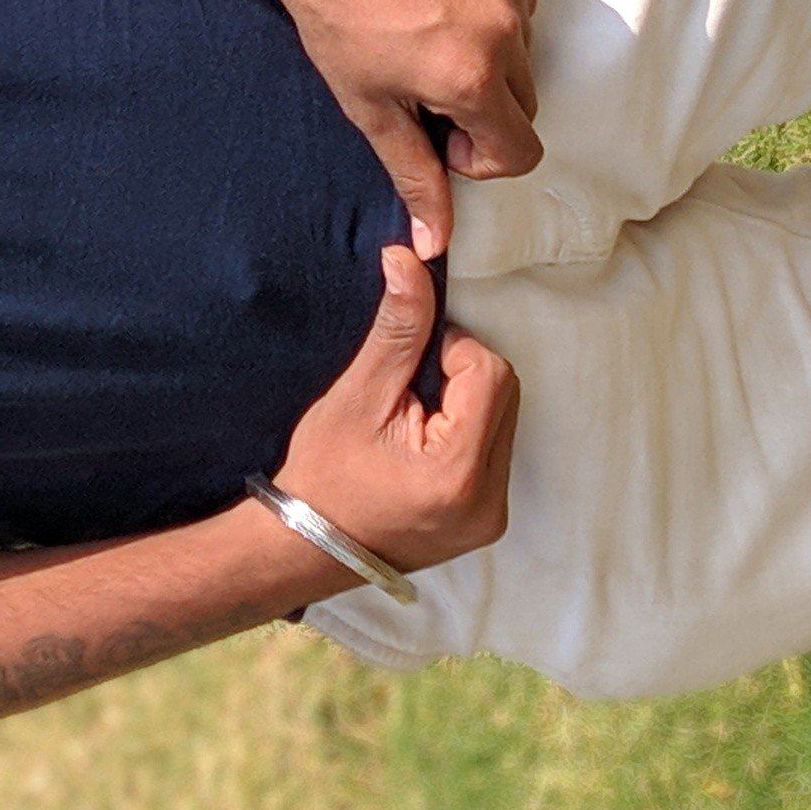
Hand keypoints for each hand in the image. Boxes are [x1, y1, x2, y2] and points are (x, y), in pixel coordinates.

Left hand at [270, 0, 542, 257]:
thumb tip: (437, 245)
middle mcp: (505, 29)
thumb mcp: (369, 107)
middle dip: (484, 103)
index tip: (440, 129)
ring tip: (429, 26)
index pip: (523, 151)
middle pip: (526, 100)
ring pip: (527, 43)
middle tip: (426, 78)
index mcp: (472, 79)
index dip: (482, 155)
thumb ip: (414, 175)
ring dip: (490, 48)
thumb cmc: (332, 16)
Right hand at [273, 247, 518, 574]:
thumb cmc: (322, 475)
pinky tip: (423, 446)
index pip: (489, 371)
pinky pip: (495, 451)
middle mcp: (488, 502)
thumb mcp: (357, 396)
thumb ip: (397, 330)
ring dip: (465, 404)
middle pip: (506, 393)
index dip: (451, 352)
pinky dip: (465, 433)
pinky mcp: (488, 520)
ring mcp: (491, 517)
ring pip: (504, 419)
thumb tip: (410, 262)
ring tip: (412, 423)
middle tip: (408, 394)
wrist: (304, 547)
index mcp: (457, 473)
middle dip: (461, 376)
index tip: (407, 371)